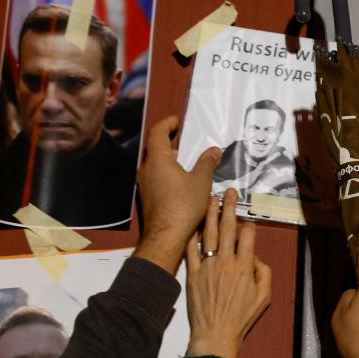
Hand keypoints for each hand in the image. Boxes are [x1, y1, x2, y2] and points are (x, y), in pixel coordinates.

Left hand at [134, 116, 221, 273]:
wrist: (166, 236)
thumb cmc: (183, 206)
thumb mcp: (201, 182)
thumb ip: (207, 163)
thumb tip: (214, 151)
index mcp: (158, 160)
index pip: (157, 133)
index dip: (167, 124)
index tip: (176, 121)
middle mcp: (146, 169)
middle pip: (156, 149)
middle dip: (171, 143)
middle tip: (186, 143)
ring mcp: (144, 184)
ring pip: (156, 165)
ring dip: (170, 161)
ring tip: (189, 164)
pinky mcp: (147, 196)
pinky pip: (156, 178)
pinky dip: (168, 174)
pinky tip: (183, 183)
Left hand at [184, 189, 271, 357]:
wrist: (215, 334)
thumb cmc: (241, 318)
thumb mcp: (264, 297)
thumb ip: (264, 273)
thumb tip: (256, 258)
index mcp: (245, 267)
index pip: (247, 236)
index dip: (249, 224)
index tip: (248, 220)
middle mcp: (226, 262)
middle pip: (228, 227)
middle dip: (229, 207)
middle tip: (228, 192)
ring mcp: (207, 266)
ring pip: (209, 234)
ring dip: (210, 214)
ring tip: (211, 199)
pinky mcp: (192, 273)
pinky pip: (191, 249)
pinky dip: (192, 235)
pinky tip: (193, 224)